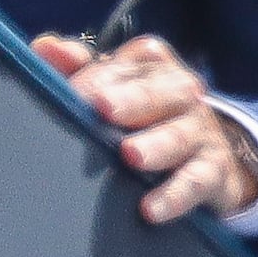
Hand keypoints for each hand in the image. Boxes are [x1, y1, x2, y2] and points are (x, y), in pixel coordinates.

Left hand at [39, 31, 257, 225]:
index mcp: (154, 66)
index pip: (126, 66)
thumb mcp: (115, 87)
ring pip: (181, 135)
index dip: (99, 78)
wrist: (209, 157)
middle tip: (104, 108)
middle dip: (134, 99)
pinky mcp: (213, 170)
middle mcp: (182, 92)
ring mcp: (200, 131)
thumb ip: (78, 68)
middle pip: (161, 91)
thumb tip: (44, 47)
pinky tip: (150, 209)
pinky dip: (175, 195)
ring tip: (131, 155)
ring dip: (157, 145)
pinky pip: (197, 181)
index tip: (73, 93)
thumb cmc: (146, 116)